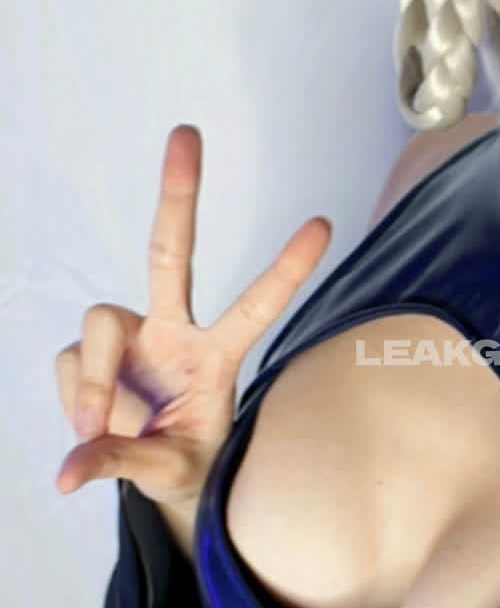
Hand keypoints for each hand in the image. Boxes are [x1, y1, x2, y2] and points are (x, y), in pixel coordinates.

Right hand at [54, 124, 331, 509]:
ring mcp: (130, 336)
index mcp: (214, 356)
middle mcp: (172, 330)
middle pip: (169, 252)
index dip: (285, 270)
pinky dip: (76, 401)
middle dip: (179, 193)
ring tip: (100, 428)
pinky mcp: (89, 351)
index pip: (255, 308)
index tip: (325, 226)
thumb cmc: (181, 462)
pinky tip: (91, 426)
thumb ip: (120, 464)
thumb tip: (66, 471)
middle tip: (187, 132)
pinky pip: (70, 367)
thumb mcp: (166, 471)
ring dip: (93, 381)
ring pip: (99, 325)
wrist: (154, 475)